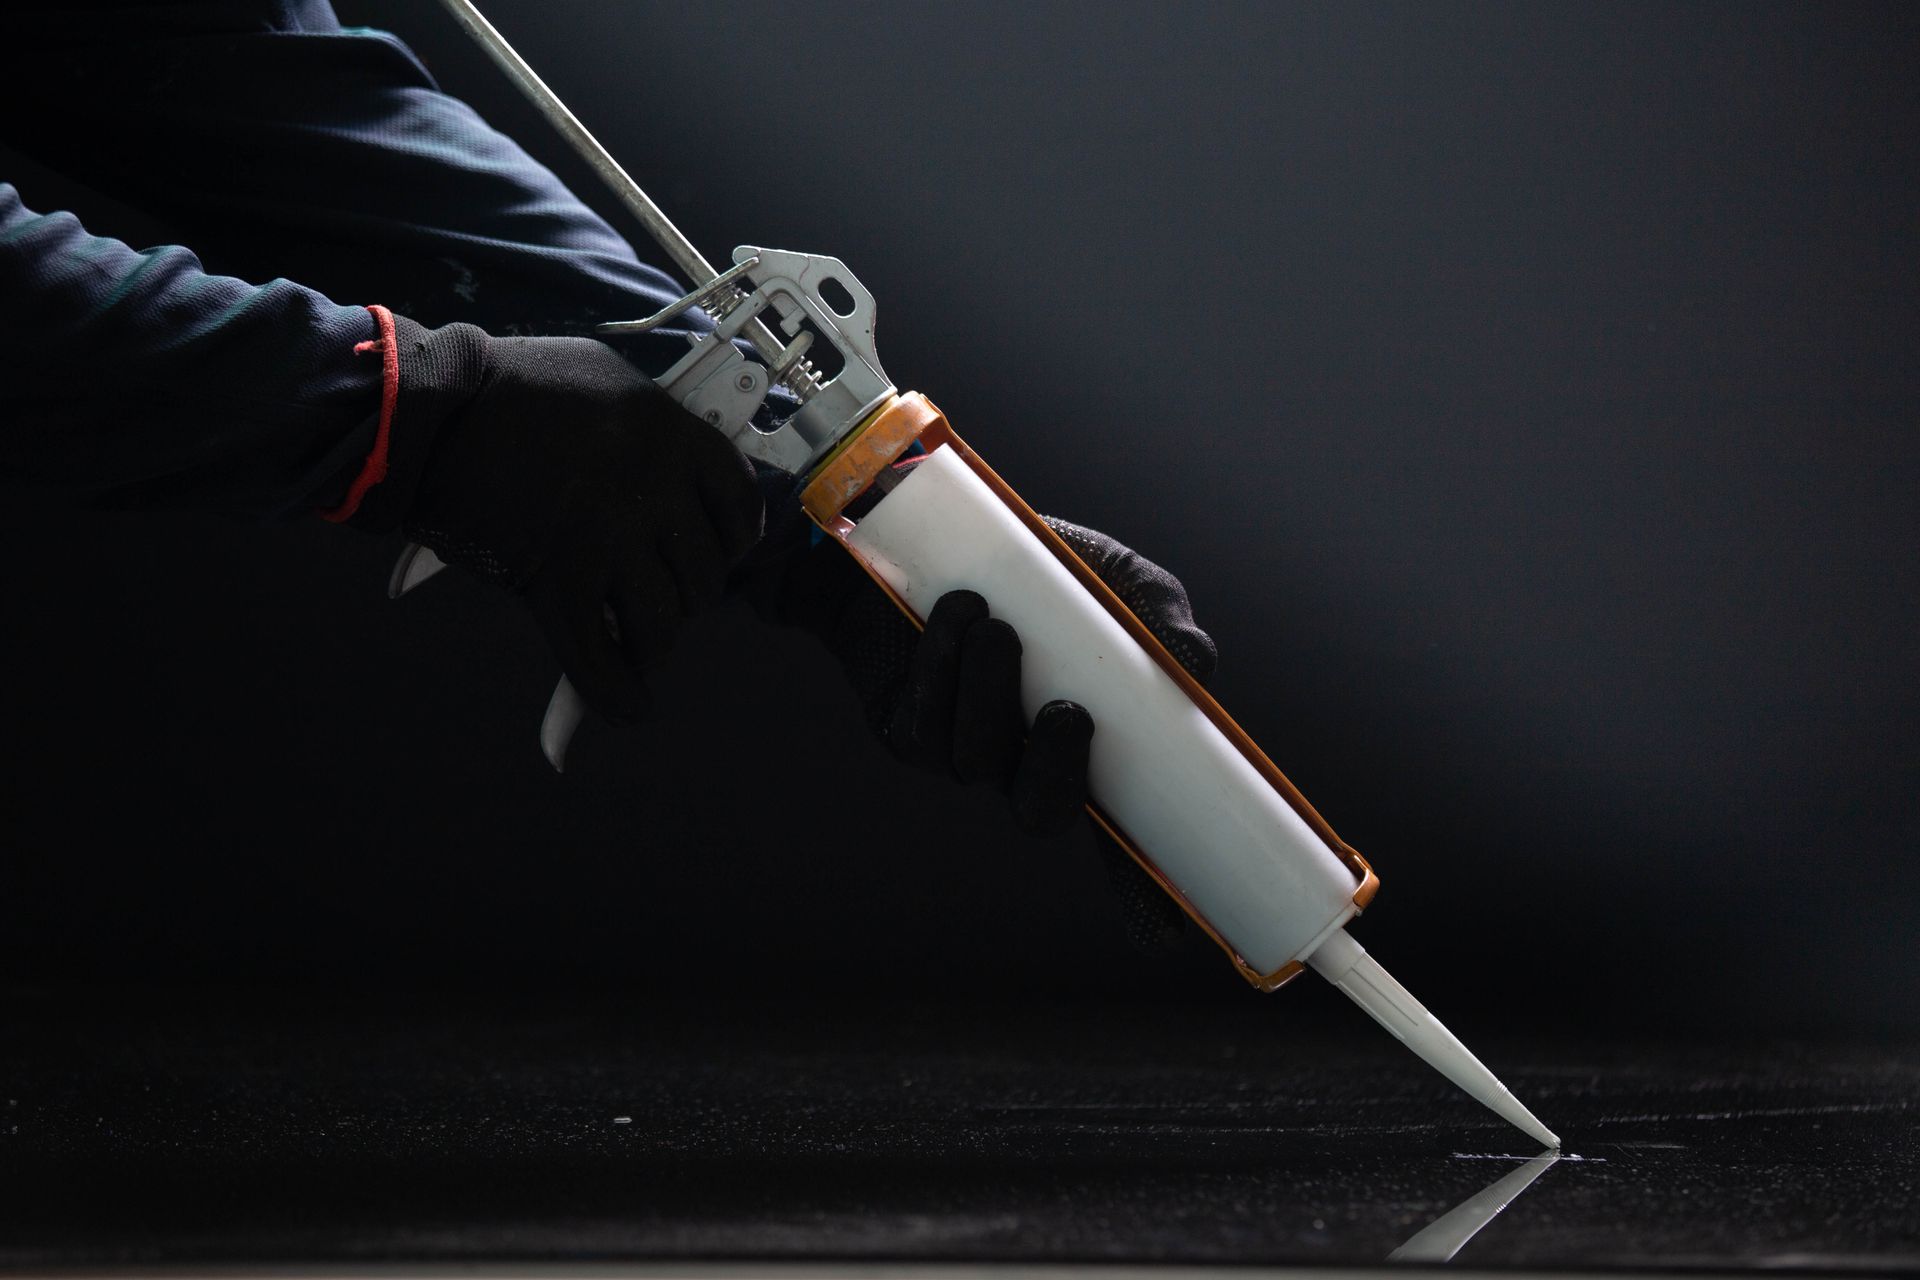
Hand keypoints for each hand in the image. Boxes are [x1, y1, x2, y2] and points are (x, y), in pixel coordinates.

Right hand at [396, 321, 761, 721]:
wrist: (431, 409)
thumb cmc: (509, 387)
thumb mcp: (604, 378)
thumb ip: (652, 427)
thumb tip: (680, 474)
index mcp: (670, 433)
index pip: (740, 504)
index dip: (734, 538)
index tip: (719, 552)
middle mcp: (651, 488)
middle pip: (703, 574)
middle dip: (685, 595)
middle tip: (653, 595)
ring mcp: (607, 539)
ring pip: (662, 624)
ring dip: (652, 645)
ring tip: (635, 646)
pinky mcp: (556, 581)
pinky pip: (601, 662)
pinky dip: (616, 696)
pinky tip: (629, 708)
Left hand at [766, 505, 1214, 952]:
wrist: (927, 538)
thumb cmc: (1038, 572)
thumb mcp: (1112, 582)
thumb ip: (1160, 621)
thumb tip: (1193, 665)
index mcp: (1091, 749)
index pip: (1125, 841)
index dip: (1144, 894)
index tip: (1168, 938)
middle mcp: (1027, 766)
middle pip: (1042, 812)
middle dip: (1057, 770)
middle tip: (1068, 710)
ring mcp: (964, 755)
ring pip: (975, 757)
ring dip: (987, 691)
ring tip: (994, 624)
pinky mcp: (907, 731)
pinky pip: (924, 721)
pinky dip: (940, 667)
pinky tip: (954, 614)